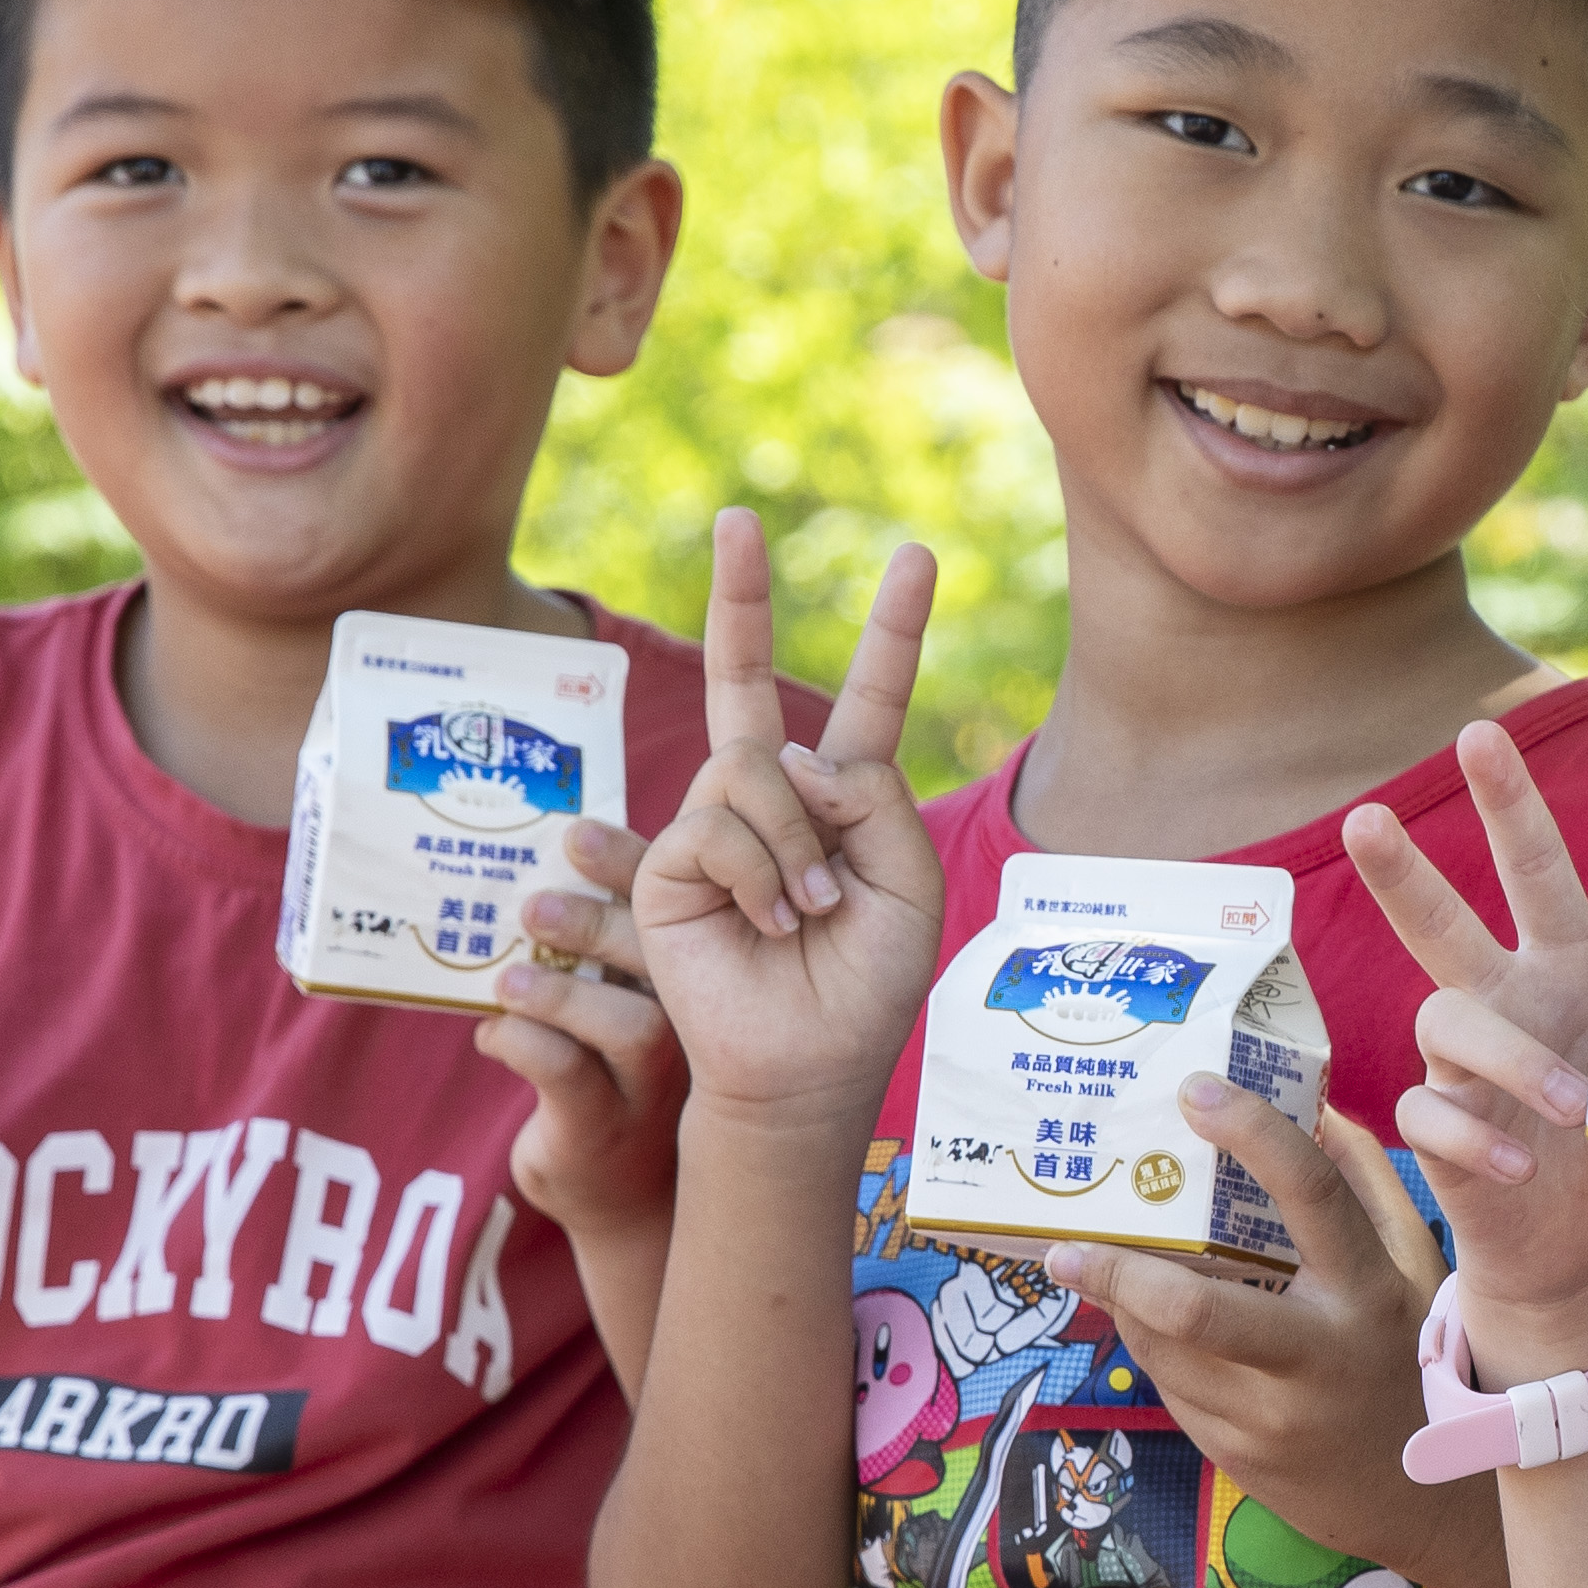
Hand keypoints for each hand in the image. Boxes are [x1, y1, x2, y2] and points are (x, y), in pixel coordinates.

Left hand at [483, 814, 672, 1239]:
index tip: (576, 833)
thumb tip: (514, 867)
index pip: (670, 911)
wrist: (619, 1197)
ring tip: (507, 981)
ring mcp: (651, 1083)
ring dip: (561, 995)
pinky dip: (523, 1047)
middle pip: (661, 961)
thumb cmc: (605, 1078)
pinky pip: (570, 1078)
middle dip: (598, 922)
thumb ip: (583, 945)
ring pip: (629, 1027)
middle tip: (533, 904)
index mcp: (684, 980)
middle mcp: (685, 1027)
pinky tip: (491, 1035)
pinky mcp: (604, 1128)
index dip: (631, 867)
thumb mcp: (606, 1004)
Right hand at [629, 509, 945, 1144]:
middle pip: (747, 677)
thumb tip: (792, 752)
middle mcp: (773, 799)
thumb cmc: (866, 987)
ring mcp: (715, 825)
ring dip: (801, 847)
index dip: (892, 628)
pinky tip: (773, 924)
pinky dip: (764, 874)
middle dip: (740, 594)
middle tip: (736, 518)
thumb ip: (872, 799)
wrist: (808, 1068)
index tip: (917, 556)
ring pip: (756, 769)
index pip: (869, 698)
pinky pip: (721, 824)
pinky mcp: (669, 863)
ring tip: (812, 912)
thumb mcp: (908, 884)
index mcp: (845, 797)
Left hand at [1048, 1084, 1469, 1581]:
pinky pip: (1170, 1386)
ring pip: (1163, 1348)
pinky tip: (1144, 1320)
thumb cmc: (1414, 1359)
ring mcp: (1271, 1415)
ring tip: (1095, 1266)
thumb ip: (1371, 1186)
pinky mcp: (1236, 1453)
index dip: (1252, 1133)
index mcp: (1367, 1289)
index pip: (1310, 1193)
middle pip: (1196, 1306)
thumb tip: (1319, 1107)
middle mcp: (1317, 1355)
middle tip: (1066, 1244)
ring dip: (1121, 1302)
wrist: (1421, 1504)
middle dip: (1119, 1268)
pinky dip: (1149, 1344)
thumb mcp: (1416, 1269)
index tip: (1195, 1092)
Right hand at [1343, 719, 1587, 1379]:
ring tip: (1574, 1108)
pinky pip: (1432, 1113)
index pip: (1536, 871)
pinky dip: (1473, 1138)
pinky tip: (1514, 1167)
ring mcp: (1464, 1064)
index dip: (1508, 805)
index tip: (1480, 734)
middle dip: (1405, 870)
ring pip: (1449, 1021)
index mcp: (1569, 967)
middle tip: (1368, 816)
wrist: (1583, 1242)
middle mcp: (1506, 999)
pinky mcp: (1441, 1129)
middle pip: (1444, 921)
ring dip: (1513, 1061)